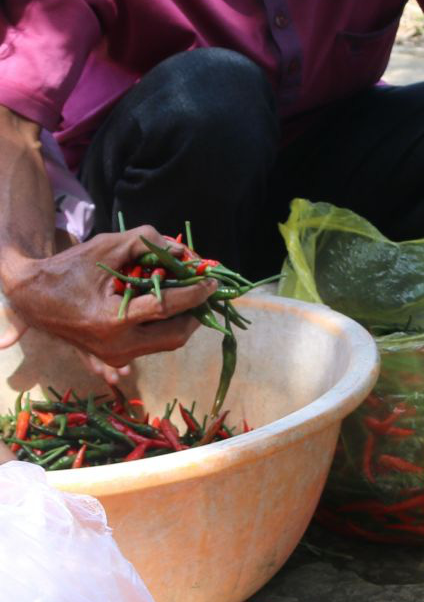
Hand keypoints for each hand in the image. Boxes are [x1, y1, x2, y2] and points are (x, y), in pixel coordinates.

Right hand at [0, 229, 217, 381]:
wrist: (32, 297)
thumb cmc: (68, 268)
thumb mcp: (106, 246)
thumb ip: (147, 243)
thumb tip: (185, 252)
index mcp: (111, 320)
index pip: (166, 307)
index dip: (194, 293)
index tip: (212, 281)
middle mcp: (116, 346)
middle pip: (175, 335)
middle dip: (196, 312)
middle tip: (205, 291)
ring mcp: (116, 357)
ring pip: (167, 343)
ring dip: (184, 320)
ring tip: (190, 295)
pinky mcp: (115, 359)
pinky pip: (153, 344)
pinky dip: (167, 326)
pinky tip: (172, 307)